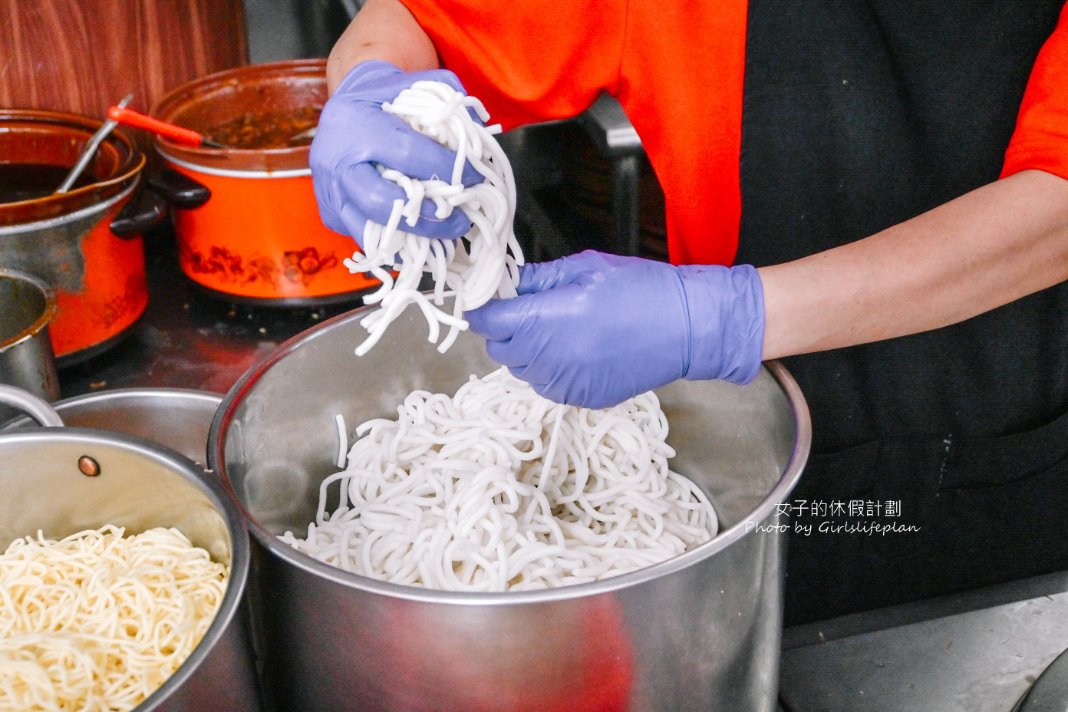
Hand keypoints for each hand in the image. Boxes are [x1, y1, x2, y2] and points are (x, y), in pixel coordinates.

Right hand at [309, 60, 482, 245]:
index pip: (408, 155)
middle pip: (382, 203)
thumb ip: (447, 104)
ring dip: (413, 240)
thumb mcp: (412, 85)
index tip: (474, 178)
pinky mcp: (329, 212)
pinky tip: (422, 240)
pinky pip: (363, 236)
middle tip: (461, 221)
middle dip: (428, 219)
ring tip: (445, 236)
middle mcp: (336, 162)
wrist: (343, 105)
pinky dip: (395, 243)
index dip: (445, 170)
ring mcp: (329, 191)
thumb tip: (478, 142)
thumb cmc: (383, 96)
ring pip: (369, 230)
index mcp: (357, 126)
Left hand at [465, 250, 764, 408]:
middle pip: (499, 348)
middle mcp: (548, 358)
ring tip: (560, 328)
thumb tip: (507, 281)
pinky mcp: (580, 398)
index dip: (484, 308)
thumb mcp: (585, 268)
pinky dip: (551, 368)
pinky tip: (578, 348)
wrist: (686, 328)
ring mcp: (564, 384)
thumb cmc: (641, 291)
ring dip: (528, 350)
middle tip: (531, 308)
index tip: (490, 298)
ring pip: (521, 369)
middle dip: (506, 328)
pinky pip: (547, 384)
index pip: (486, 322)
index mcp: (545, 320)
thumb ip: (538, 278)